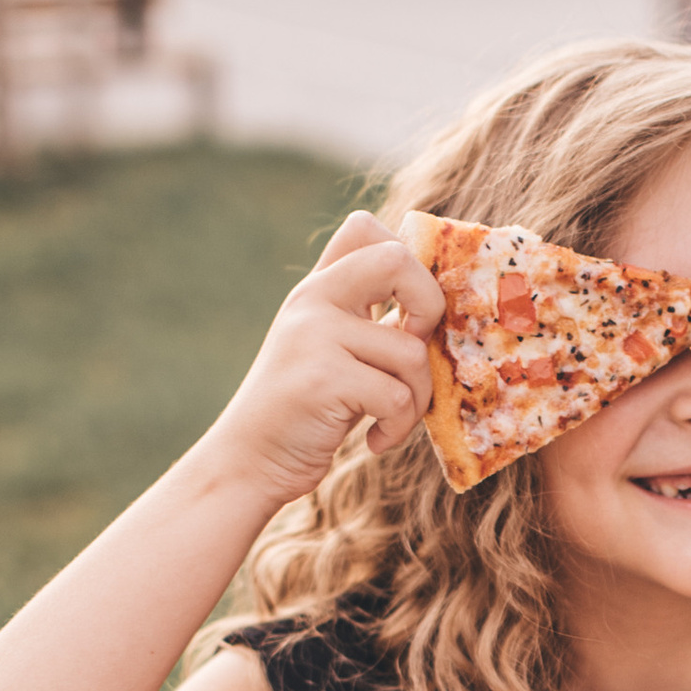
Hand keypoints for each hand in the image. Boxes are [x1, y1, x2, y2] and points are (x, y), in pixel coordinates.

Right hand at [203, 212, 446, 505]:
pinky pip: (397, 397)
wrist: (249, 462)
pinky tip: (375, 439)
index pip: (364, 228)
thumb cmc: (307, 411)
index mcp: (318, 289)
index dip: (408, 262)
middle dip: (430, 307)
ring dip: (417, 397)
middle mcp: (312, 301)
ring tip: (391, 419)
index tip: (409, 313)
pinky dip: (398, 427)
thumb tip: (441, 301)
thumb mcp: (333, 350)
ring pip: (411, 351)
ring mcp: (314, 336)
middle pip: (397, 261)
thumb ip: (370, 319)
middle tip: (416, 351)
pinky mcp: (322, 380)